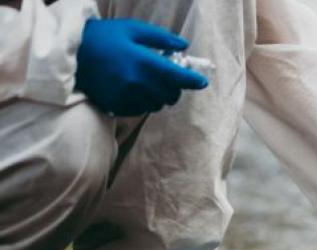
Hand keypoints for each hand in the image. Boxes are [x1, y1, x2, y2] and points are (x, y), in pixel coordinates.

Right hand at [75, 19, 208, 116]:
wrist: (70, 54)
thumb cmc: (103, 37)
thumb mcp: (132, 29)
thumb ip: (160, 38)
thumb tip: (183, 47)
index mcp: (144, 62)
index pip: (178, 77)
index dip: (193, 81)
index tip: (201, 82)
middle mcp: (138, 83)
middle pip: (171, 95)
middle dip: (174, 88)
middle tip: (168, 79)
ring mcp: (127, 97)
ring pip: (157, 105)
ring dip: (159, 96)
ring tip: (148, 83)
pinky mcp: (117, 106)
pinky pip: (141, 110)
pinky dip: (144, 101)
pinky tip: (135, 89)